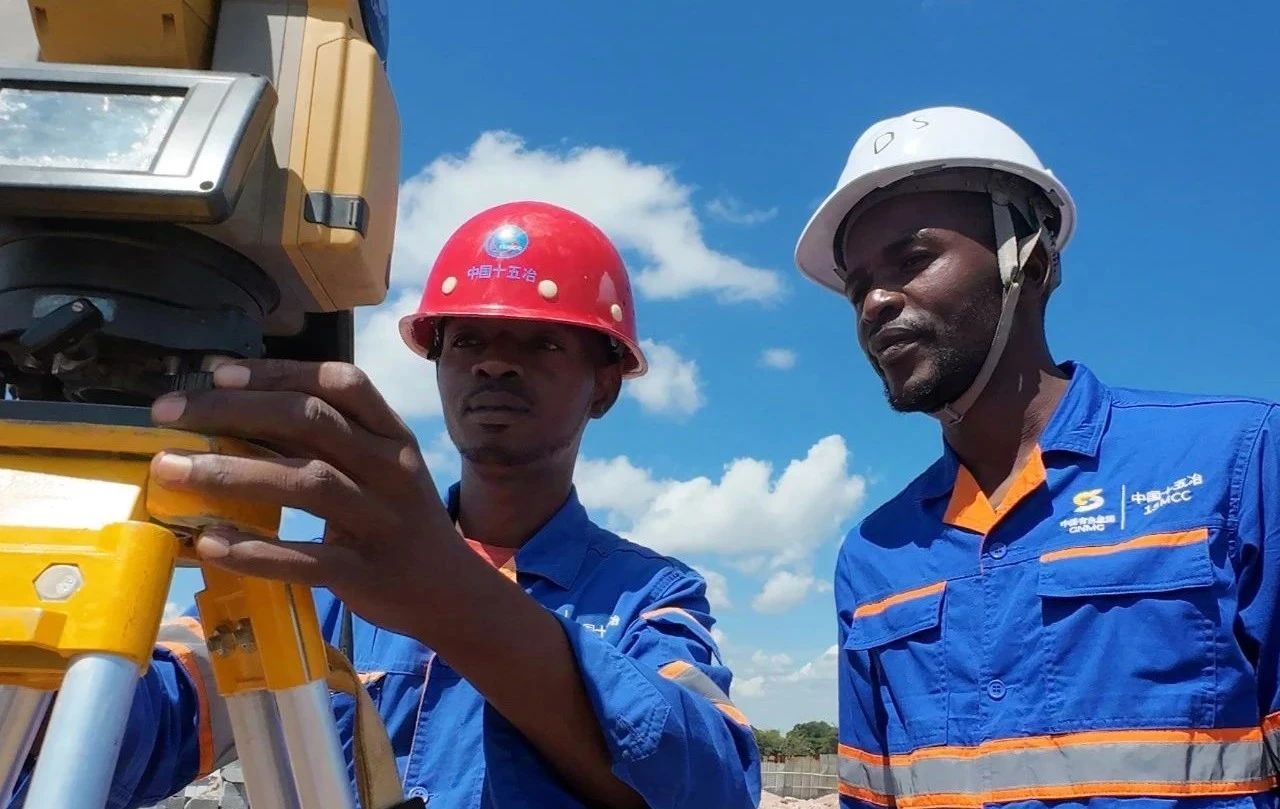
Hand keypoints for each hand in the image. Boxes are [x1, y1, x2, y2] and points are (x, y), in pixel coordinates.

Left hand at [148, 359, 455, 635]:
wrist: (452, 592)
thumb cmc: (399, 521)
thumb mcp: (379, 469)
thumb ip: (327, 442)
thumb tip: (236, 410)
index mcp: (392, 436)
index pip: (340, 384)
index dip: (279, 371)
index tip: (218, 371)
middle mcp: (391, 469)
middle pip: (312, 422)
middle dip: (234, 409)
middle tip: (167, 413)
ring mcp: (382, 521)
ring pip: (307, 482)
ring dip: (232, 472)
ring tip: (169, 470)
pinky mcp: (366, 572)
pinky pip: (307, 557)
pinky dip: (256, 549)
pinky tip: (209, 542)